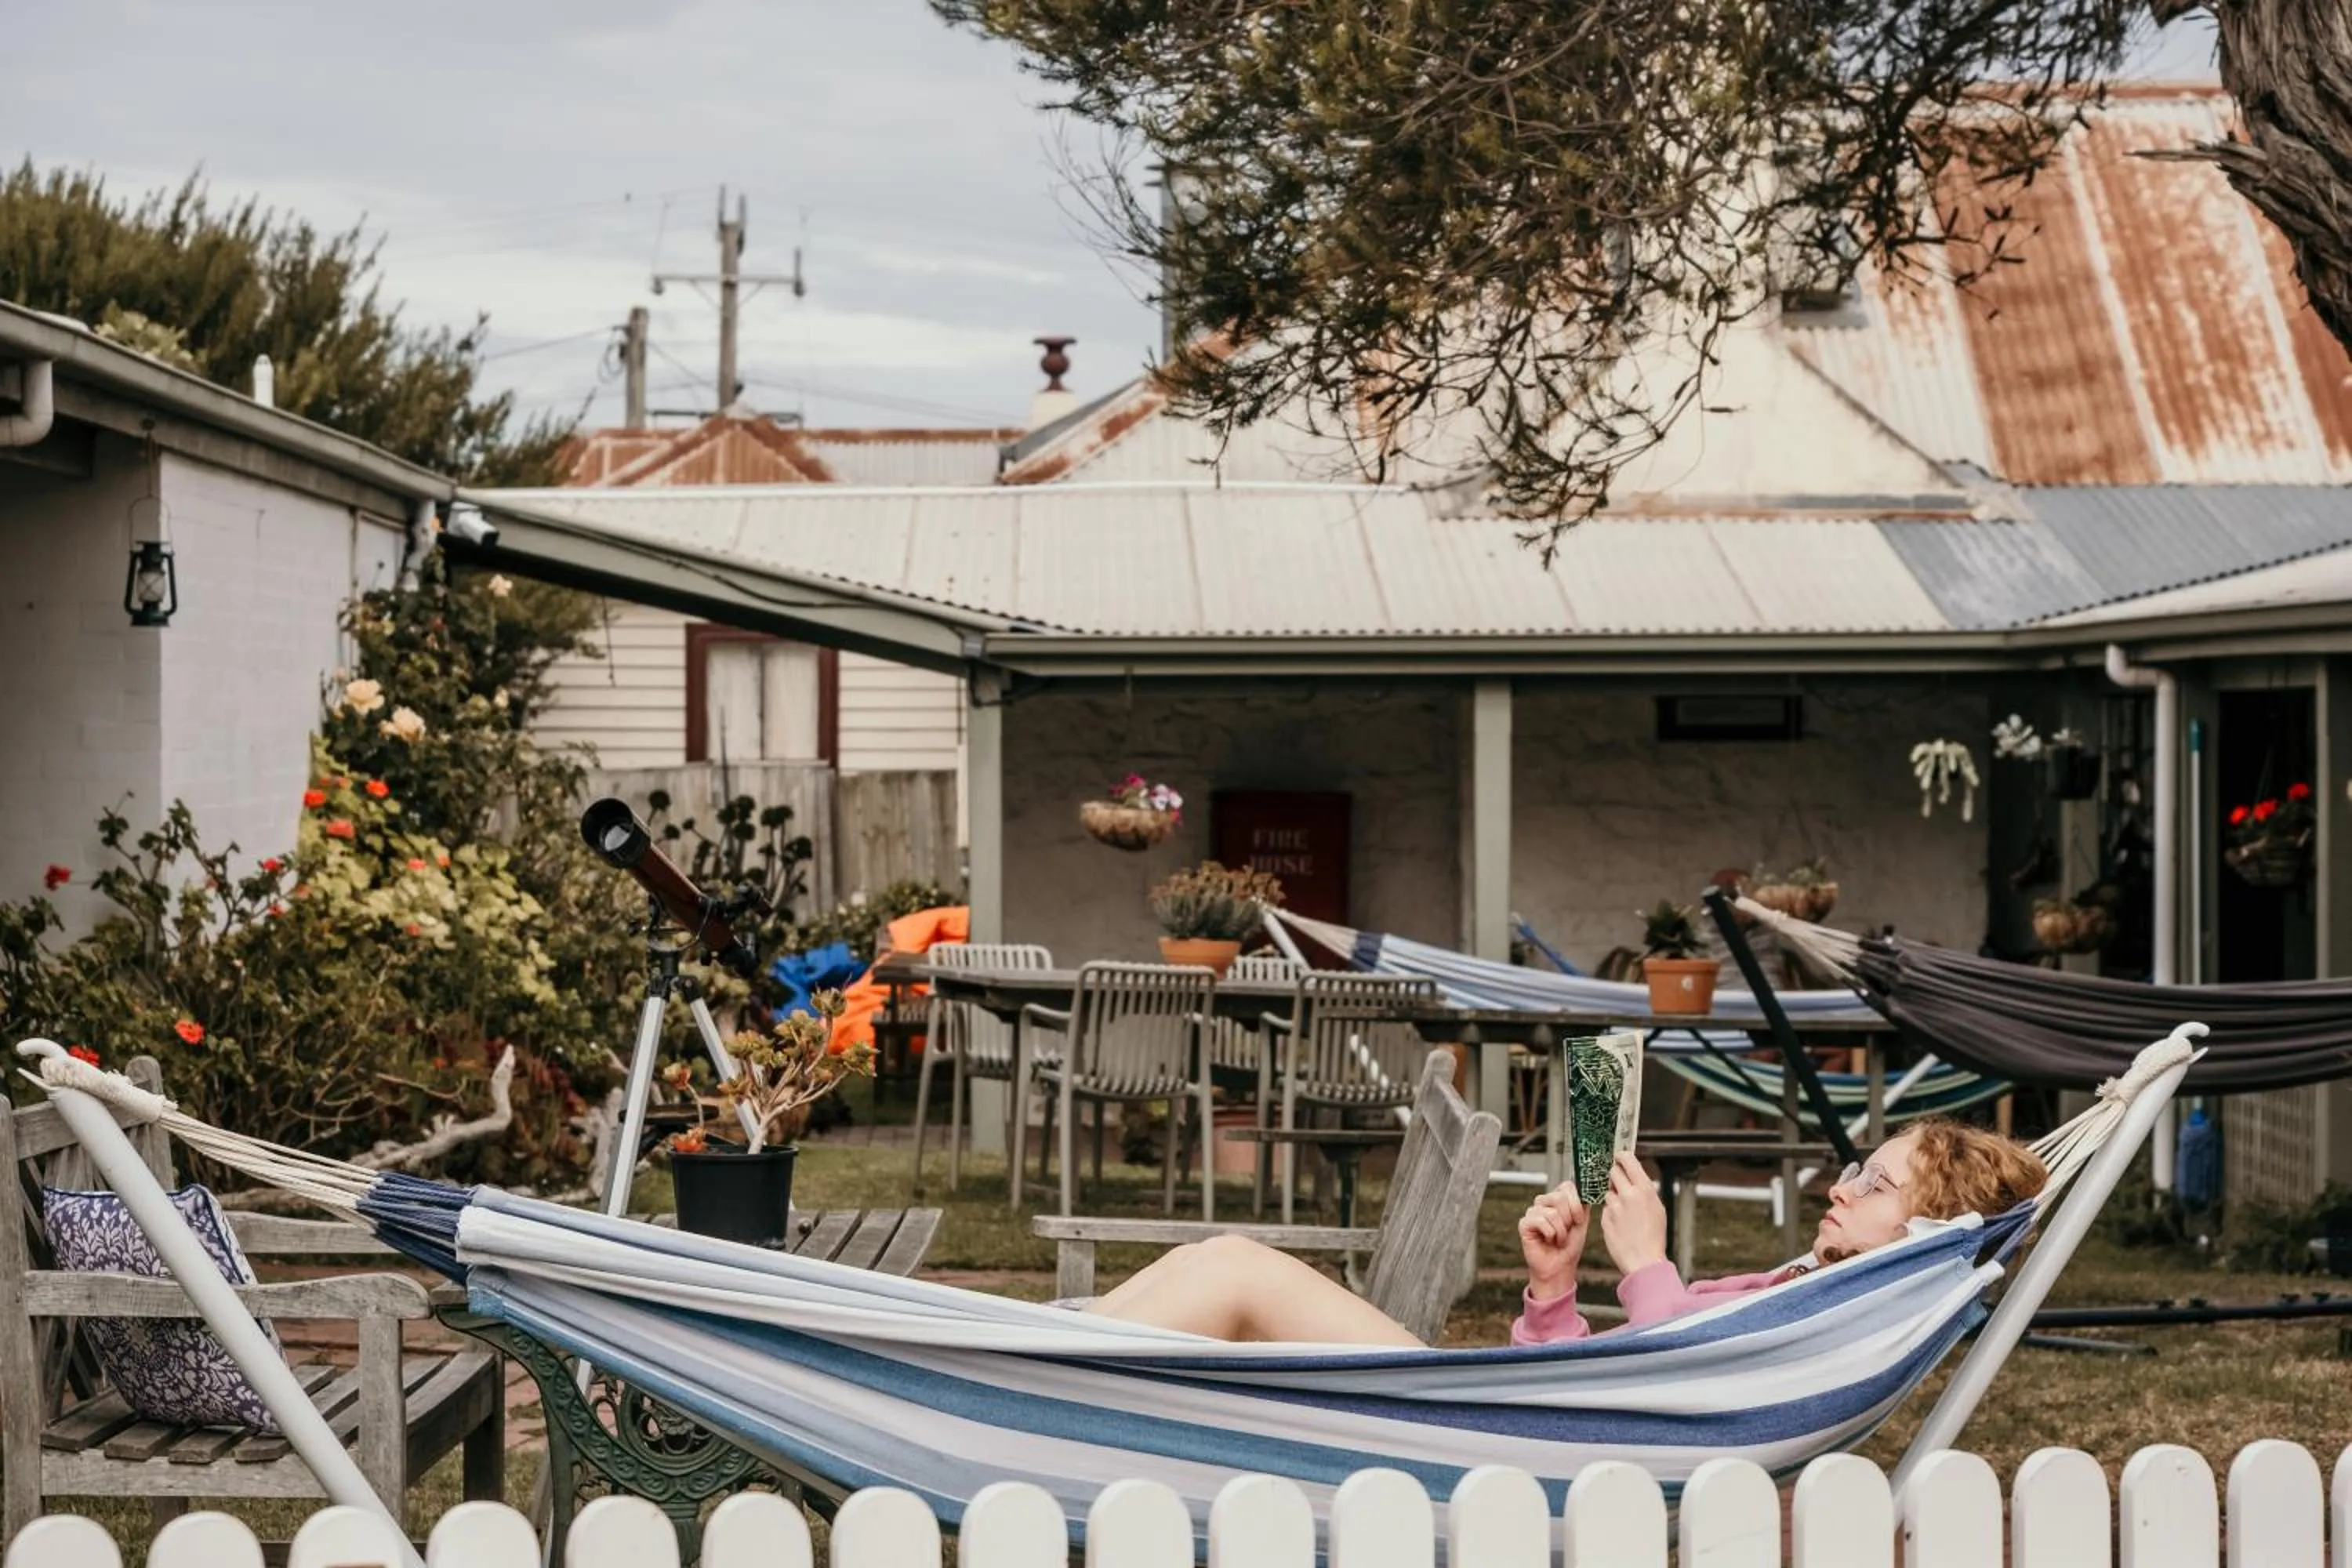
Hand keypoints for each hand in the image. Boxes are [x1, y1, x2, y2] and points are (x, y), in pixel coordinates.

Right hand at [1517, 1182, 1589, 1300]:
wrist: (1560, 1267)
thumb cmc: (1570, 1246)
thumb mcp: (1581, 1223)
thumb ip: (1583, 1204)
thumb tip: (1586, 1189)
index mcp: (1558, 1200)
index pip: (1567, 1186)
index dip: (1576, 1203)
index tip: (1578, 1220)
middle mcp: (1544, 1202)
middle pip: (1560, 1197)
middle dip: (1569, 1219)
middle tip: (1566, 1232)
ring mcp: (1533, 1212)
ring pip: (1552, 1212)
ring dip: (1560, 1231)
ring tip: (1558, 1239)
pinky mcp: (1524, 1223)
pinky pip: (1541, 1221)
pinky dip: (1550, 1234)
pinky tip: (1548, 1240)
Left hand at [1600, 1152, 1668, 1274]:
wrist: (1644, 1261)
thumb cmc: (1654, 1237)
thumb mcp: (1657, 1208)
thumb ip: (1644, 1191)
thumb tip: (1636, 1177)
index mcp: (1644, 1190)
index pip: (1627, 1160)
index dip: (1621, 1157)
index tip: (1619, 1158)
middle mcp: (1628, 1195)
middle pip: (1613, 1172)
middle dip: (1615, 1177)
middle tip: (1620, 1185)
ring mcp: (1615, 1206)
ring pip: (1608, 1191)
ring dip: (1613, 1198)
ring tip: (1625, 1213)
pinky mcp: (1605, 1218)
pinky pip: (1605, 1208)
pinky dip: (1610, 1213)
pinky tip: (1620, 1224)